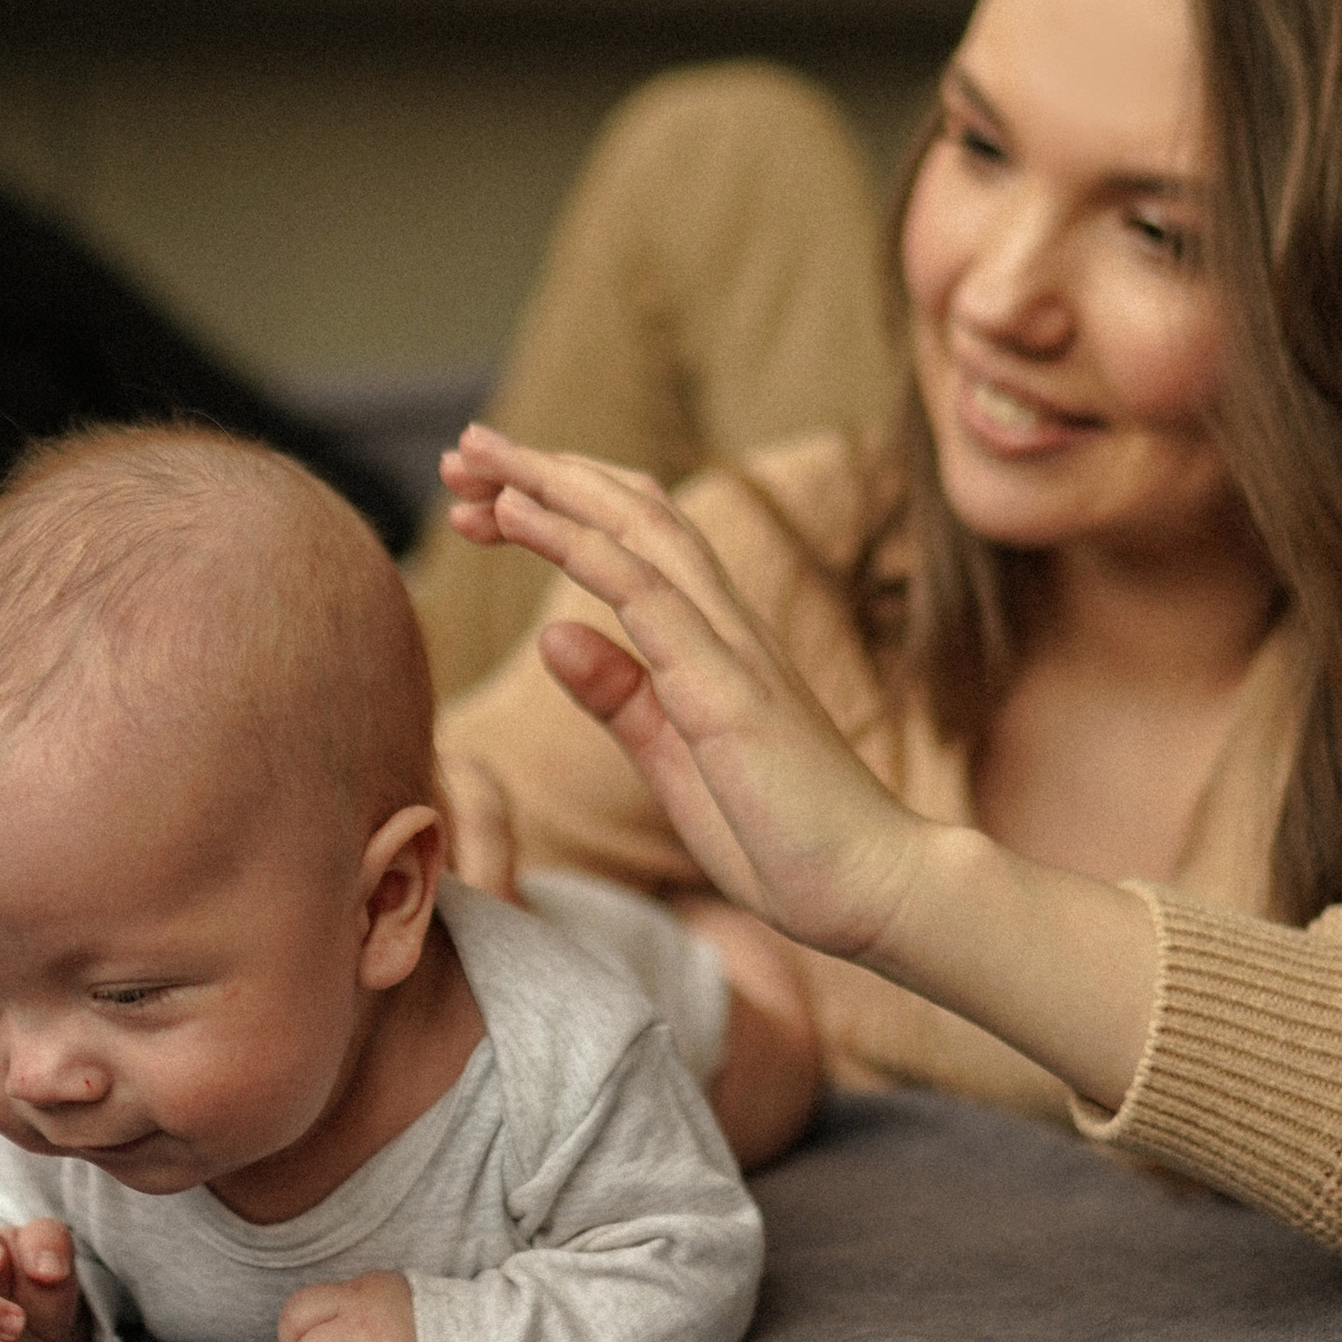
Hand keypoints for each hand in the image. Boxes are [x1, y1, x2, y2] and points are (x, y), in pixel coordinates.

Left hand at [442, 425, 1162, 1112]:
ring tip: (477, 459)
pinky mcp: (727, 687)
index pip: (633, 543)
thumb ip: (621, 701)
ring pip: (635, 530)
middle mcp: (726, 624)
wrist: (876, 890)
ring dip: (549, 486)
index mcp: (713, 643)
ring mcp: (730, 648)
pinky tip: (518, 517)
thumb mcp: (674, 764)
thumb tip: (554, 637)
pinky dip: (577, 544)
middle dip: (544, 474)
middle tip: (465, 451)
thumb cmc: (786, 839)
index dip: (559, 509)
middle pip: (630, 513)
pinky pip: (645, 594)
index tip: (482, 501)